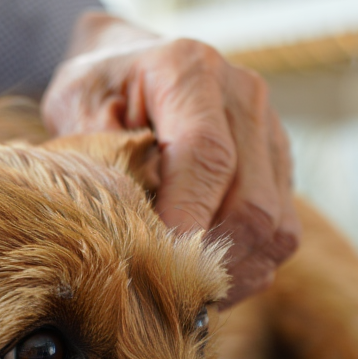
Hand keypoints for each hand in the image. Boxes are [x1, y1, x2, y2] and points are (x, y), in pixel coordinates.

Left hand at [41, 11, 298, 306]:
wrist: (132, 66)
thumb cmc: (98, 90)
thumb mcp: (75, 104)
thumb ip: (97, 153)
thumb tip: (124, 221)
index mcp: (189, 70)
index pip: (205, 154)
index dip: (187, 216)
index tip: (159, 261)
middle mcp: (243, 97)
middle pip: (250, 202)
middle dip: (210, 258)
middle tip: (165, 290)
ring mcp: (271, 132)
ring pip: (275, 227)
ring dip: (233, 272)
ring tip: (186, 292)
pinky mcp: (281, 166)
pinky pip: (282, 235)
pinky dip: (248, 268)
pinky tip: (207, 278)